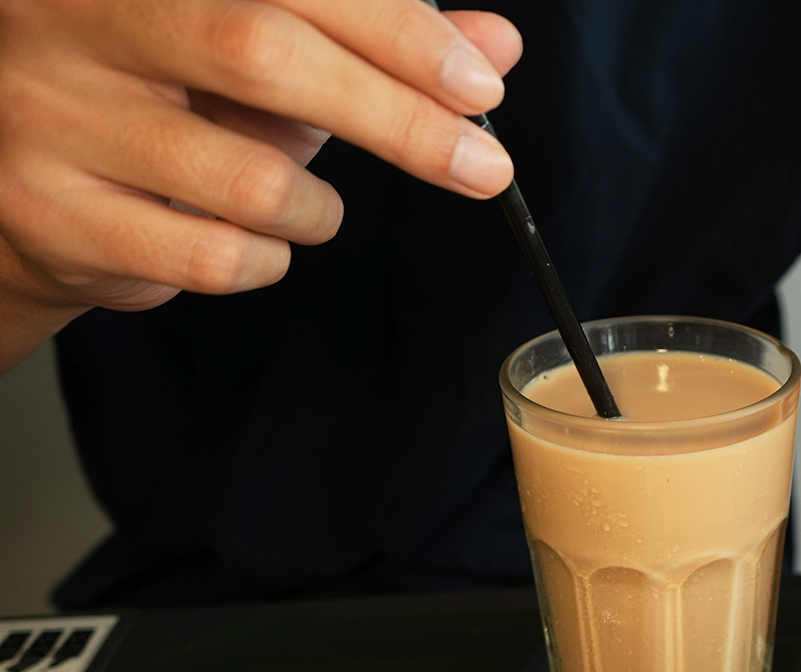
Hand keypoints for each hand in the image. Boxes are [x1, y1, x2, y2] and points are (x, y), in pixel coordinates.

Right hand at [0, 0, 520, 352]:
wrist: (34, 177)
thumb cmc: (175, 100)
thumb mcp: (279, 53)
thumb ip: (380, 43)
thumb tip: (497, 47)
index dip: (398, 32)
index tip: (478, 85)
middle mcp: (75, 18)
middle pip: (262, 54)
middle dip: (396, 119)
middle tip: (480, 167)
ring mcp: (49, 115)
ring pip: (246, 179)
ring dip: (316, 210)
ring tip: (306, 206)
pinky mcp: (51, 212)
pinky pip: (210, 258)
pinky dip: (264, 261)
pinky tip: (247, 240)